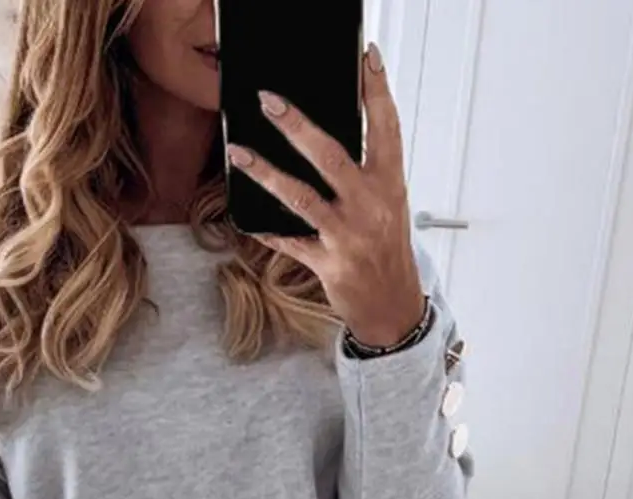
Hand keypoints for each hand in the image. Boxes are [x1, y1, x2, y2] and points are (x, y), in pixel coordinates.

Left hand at [226, 43, 424, 348]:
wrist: (393, 307)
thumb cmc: (386, 250)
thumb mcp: (387, 206)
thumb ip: (364, 175)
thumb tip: (322, 142)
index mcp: (390, 185)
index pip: (386, 129)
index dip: (377, 91)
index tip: (366, 58)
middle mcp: (371, 207)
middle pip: (331, 156)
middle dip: (297, 126)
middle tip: (270, 102)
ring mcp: (348, 236)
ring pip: (300, 197)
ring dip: (265, 173)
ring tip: (238, 153)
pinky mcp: (328, 264)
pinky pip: (290, 242)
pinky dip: (268, 230)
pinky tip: (248, 219)